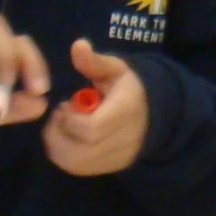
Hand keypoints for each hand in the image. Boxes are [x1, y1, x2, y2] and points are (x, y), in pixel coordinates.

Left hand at [43, 39, 148, 176]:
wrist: (157, 114)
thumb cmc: (130, 88)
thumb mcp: (116, 70)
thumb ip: (95, 62)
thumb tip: (78, 46)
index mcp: (125, 112)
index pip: (92, 129)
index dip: (70, 121)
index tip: (65, 105)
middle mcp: (124, 140)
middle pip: (80, 152)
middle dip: (58, 134)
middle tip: (59, 116)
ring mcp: (118, 157)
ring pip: (76, 163)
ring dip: (58, 146)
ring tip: (62, 127)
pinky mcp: (111, 167)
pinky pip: (79, 169)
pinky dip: (65, 156)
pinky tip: (68, 139)